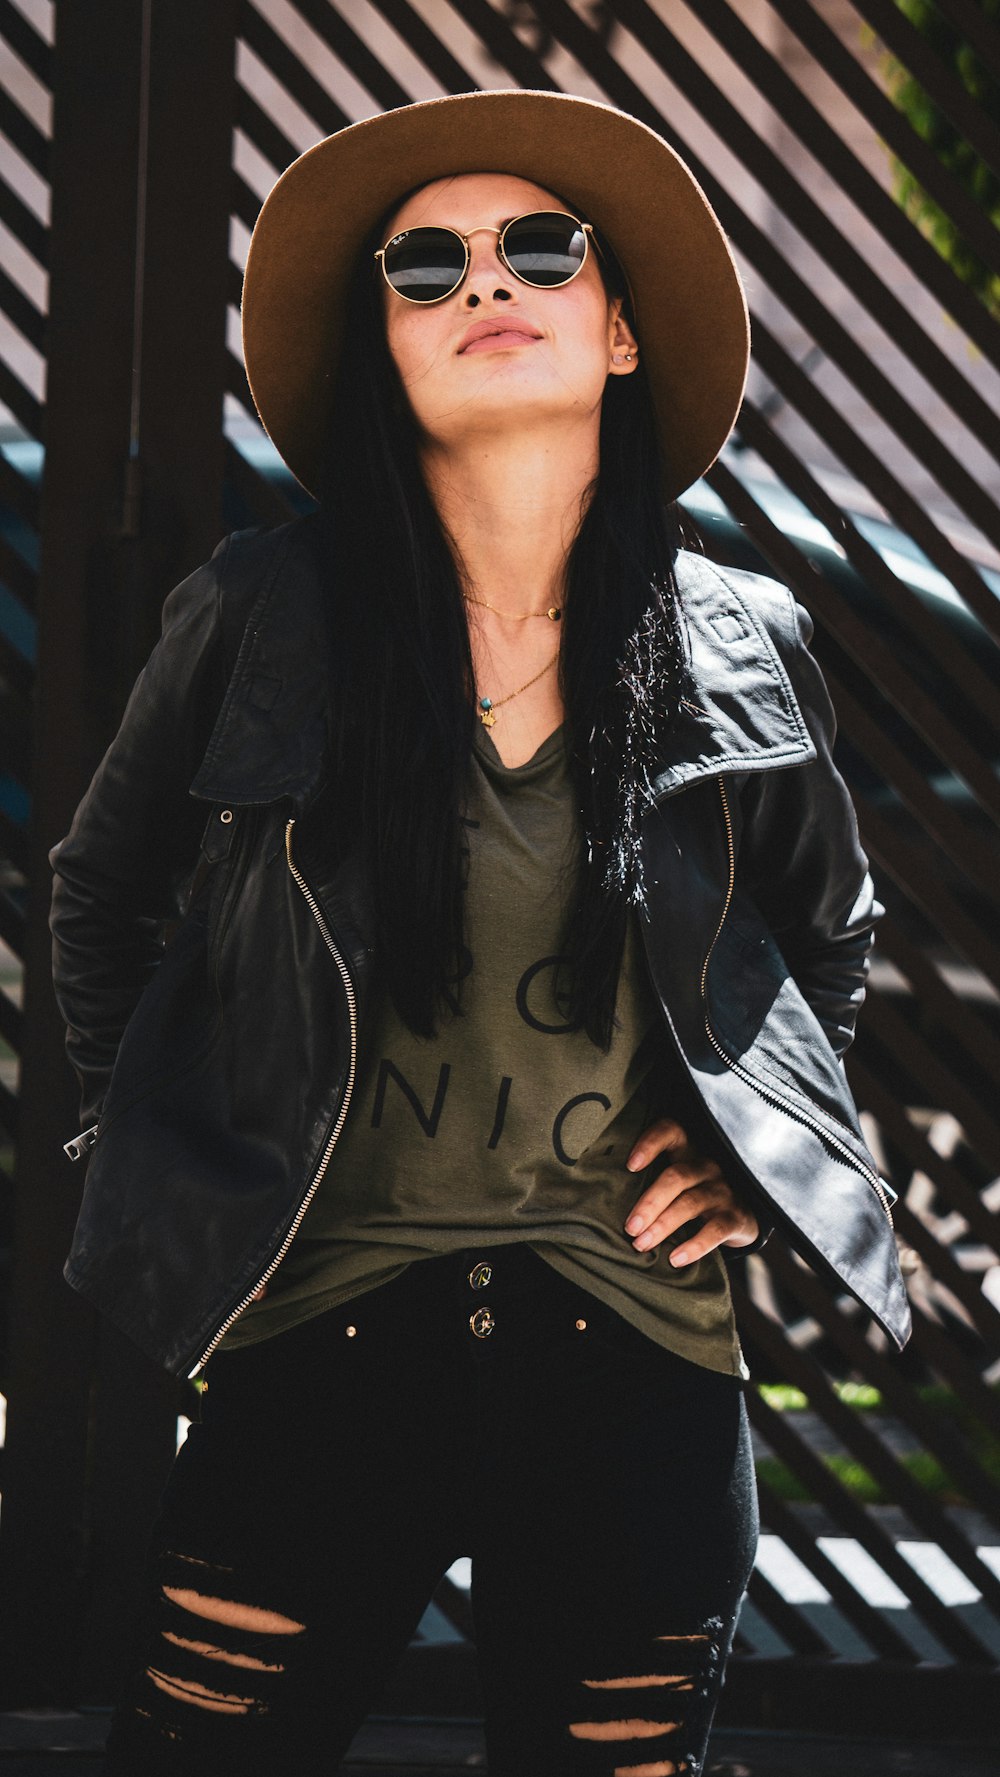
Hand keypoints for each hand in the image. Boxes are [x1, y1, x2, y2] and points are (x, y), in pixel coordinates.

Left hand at [624, 1118, 758, 1264]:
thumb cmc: (692, 1198)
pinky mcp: (736, 1217)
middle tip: (629, 1227)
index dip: (650, 1143)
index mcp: (687, 1152)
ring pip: (691, 1203)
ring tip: (641, 1244)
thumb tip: (602, 1202)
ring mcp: (722, 1191)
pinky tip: (675, 1259)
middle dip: (649, 1202)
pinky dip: (694, 1246)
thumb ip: (649, 1183)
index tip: (630, 1166)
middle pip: (675, 1176)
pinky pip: (715, 1230)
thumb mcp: (676, 1184)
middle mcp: (706, 1166)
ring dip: (663, 1225)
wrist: (740, 1219)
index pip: (670, 1131)